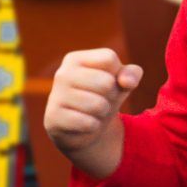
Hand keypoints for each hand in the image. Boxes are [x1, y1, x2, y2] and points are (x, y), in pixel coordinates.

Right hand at [43, 46, 141, 178]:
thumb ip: (132, 73)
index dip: (117, 74)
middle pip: (106, 82)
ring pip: (98, 105)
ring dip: (103, 112)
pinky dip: (93, 126)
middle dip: (111, 95)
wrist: (83, 128)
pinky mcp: (53, 119)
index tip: (108, 82)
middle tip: (101, 100)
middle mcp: (62, 74)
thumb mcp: (123, 81)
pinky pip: (88, 123)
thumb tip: (127, 82)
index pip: (109, 59)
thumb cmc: (104, 96)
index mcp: (75, 59)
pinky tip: (84, 124)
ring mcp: (55, 96)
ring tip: (93, 112)